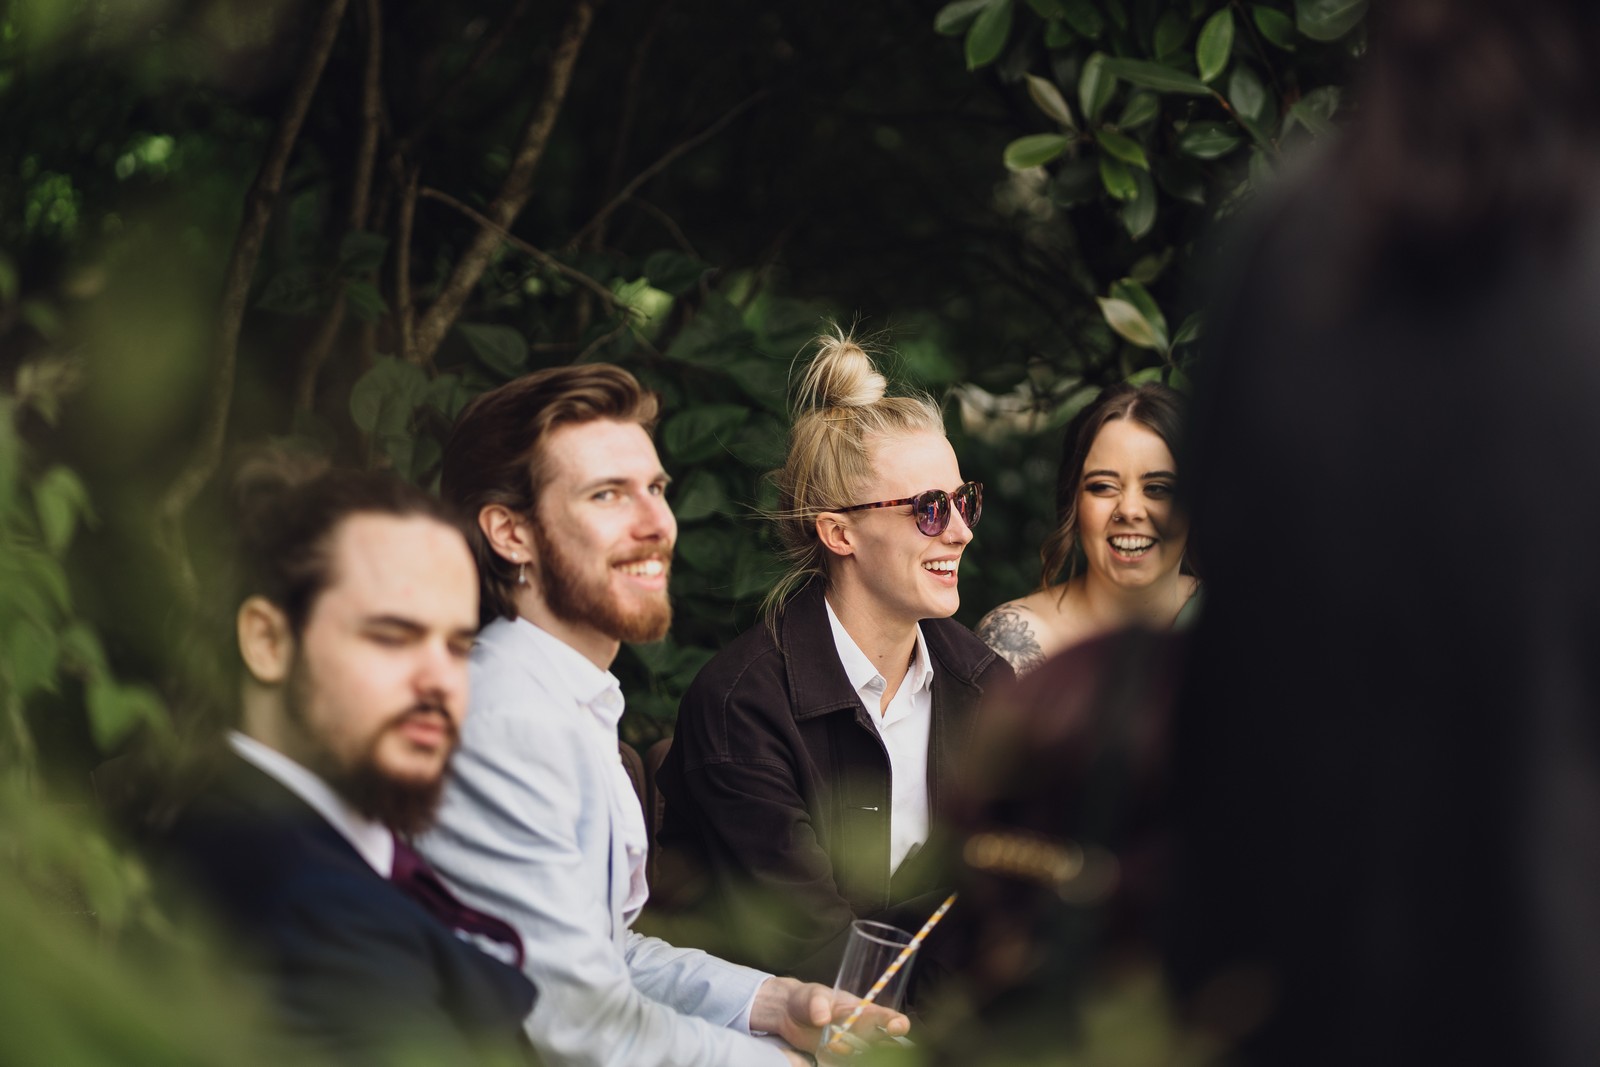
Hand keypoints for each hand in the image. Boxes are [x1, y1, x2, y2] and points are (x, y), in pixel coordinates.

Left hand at [752, 976, 909, 1057]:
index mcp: (863, 1011)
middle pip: (886, 1043)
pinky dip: (850, 1065)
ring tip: (843, 1052)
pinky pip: (850, 1065)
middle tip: (878, 1053)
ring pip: (870, 1058)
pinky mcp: (838, 1059)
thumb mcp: (812, 996)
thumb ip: (818, 1005)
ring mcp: (851, 1047)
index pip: (888, 1017)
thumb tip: (822, 1019)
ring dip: (868, 1060)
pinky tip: (835, 1059)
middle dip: (890, 1050)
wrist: (787, 1014)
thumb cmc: (807, 998)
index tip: (895, 1028)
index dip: (897, 1023)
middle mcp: (862, 1031)